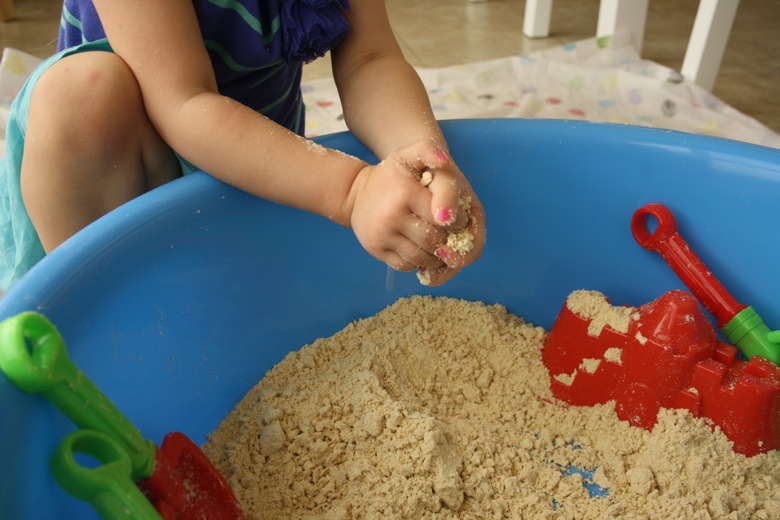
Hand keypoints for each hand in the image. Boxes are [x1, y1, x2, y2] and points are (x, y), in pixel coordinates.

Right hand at [347, 139, 484, 285]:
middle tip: (453, 238)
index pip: (443, 217)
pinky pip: (405, 265)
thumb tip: (444, 160)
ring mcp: (382, 236)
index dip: (457, 222)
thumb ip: (428, 151)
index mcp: (405, 193)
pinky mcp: (376, 250)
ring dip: (436, 256)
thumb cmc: (391, 175)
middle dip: (448, 242)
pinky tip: (423, 252)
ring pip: (421, 257)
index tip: (457, 219)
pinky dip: (419, 262)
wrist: (354, 193)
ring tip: (441, 247)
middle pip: (433, 241)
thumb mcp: (408, 155)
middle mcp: (392, 216)